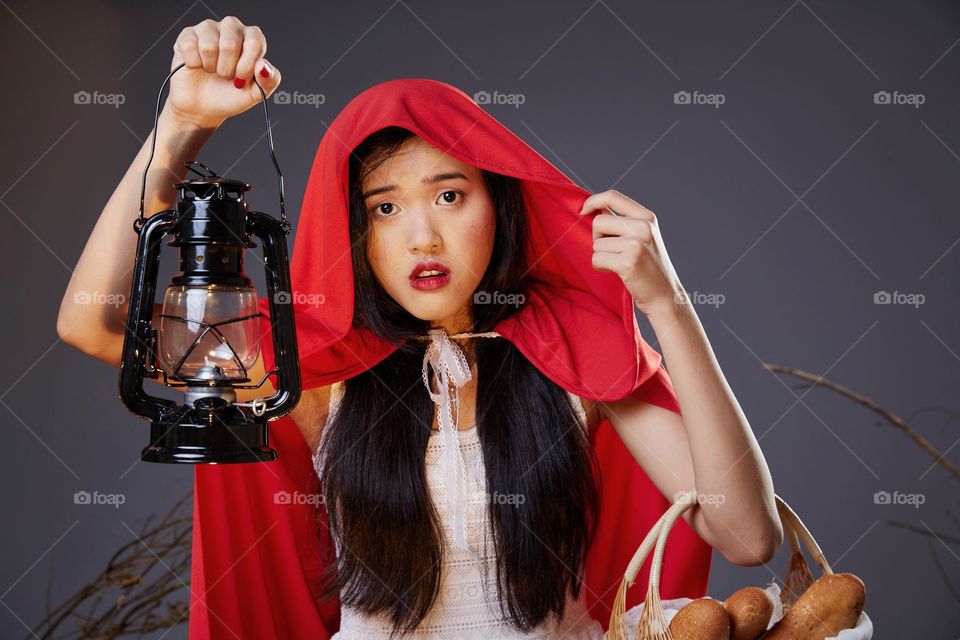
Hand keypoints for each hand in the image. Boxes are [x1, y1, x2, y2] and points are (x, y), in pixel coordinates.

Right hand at [166, 16, 281, 128]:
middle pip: (230, 44)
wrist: (203, 107)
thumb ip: (269, 80)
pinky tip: (197, 66)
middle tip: (226, 76)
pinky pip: (190, 46)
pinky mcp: (188, 34)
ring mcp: (209, 29)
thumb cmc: (231, 95)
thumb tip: (264, 66)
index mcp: (252, 39)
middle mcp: (232, 28)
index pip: (255, 42)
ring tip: (212, 71)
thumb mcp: (256, 93)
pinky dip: (194, 64)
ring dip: (210, 67)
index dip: (247, 64)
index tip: (242, 78)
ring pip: (209, 45)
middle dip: (227, 69)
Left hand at [578, 189, 683, 317]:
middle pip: (599, 222)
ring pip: (596, 243)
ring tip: (619, 263)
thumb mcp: (643, 236)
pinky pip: (597, 259)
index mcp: (647, 217)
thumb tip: (594, 208)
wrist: (665, 295)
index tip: (582, 212)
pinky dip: (601, 267)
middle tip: (613, 251)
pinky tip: (617, 272)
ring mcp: (636, 244)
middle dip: (598, 238)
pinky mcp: (628, 262)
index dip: (593, 201)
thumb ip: (623, 222)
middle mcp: (643, 227)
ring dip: (601, 256)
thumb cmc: (648, 267)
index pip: (613, 196)